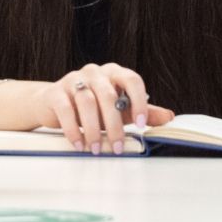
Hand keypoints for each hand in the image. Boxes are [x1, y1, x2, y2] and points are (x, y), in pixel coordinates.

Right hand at [42, 63, 166, 154]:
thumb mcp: (120, 109)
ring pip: (87, 102)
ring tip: (96, 149)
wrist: (54, 104)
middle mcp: (95, 72)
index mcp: (114, 73)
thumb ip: (142, 111)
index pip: (132, 80)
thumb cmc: (92, 106)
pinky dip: (73, 129)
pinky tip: (79, 143)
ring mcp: (74, 79)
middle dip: (114, 125)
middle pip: (108, 96)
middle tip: (117, 147)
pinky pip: (66, 109)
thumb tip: (168, 117)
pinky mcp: (56, 92)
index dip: (139, 101)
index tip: (140, 124)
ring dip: (93, 130)